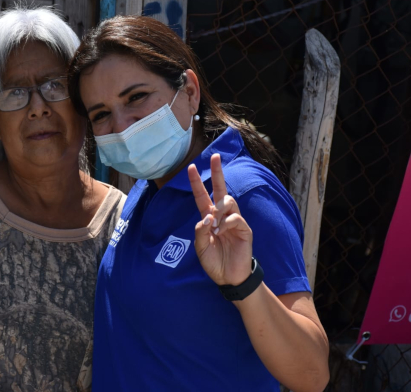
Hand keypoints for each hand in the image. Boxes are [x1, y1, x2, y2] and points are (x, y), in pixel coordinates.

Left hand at [188, 154, 252, 286]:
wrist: (228, 277)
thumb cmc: (214, 262)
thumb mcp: (200, 247)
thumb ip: (200, 231)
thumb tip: (207, 216)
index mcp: (209, 218)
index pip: (202, 196)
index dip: (196, 183)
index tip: (190, 167)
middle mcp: (222, 216)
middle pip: (221, 189)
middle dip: (217, 172)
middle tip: (215, 156)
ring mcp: (234, 221)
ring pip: (228, 201)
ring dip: (218, 209)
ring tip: (215, 225)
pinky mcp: (244, 229)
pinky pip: (235, 218)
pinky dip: (226, 223)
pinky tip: (221, 232)